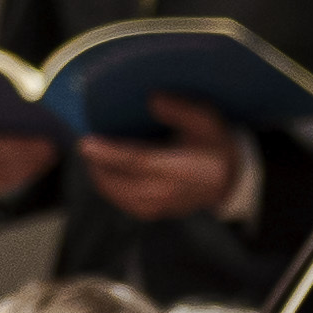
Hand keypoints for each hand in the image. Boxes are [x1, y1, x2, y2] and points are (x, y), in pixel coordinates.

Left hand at [73, 100, 248, 226]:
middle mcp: (170, 193)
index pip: (140, 163)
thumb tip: (153, 99)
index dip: (111, 153)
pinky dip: (108, 184)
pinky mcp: (151, 213)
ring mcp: (160, 207)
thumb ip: (181, 110)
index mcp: (185, 168)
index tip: (86, 143)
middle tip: (85, 141)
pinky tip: (104, 166)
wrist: (228, 178)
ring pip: (116, 193)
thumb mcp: (206, 120)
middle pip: (120, 182)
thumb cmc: (213, 143)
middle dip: (97, 163)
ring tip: (93, 152)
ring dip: (100, 173)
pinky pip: (120, 200)